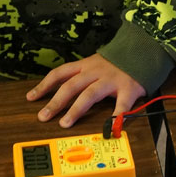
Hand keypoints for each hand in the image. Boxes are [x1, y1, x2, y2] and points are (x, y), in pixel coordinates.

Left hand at [26, 53, 144, 128]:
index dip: (44, 85)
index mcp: (86, 65)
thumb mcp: (97, 63)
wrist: (144, 49)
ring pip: (89, 94)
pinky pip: (121, 104)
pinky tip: (110, 127)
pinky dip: (116, 116)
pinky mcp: (128, 88)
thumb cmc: (118, 62)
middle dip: (55, 102)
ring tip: (65, 123)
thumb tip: (60, 93)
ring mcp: (111, 79)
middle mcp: (96, 71)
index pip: (60, 73)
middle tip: (43, 117)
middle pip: (71, 85)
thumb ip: (82, 75)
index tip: (31, 98)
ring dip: (75, 110)